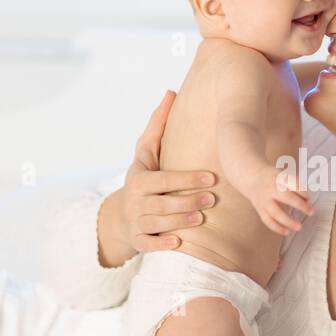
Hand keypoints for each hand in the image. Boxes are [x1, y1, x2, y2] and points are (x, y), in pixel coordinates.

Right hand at [100, 90, 217, 258]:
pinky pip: (150, 244)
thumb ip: (158, 124)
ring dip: (182, 222)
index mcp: (138, 178)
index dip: (188, 179)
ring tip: (203, 218)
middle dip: (188, 202)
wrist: (122, 214)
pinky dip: (163, 244)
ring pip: (160, 223)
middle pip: (163, 203)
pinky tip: (180, 242)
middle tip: (213, 199)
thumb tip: (171, 91)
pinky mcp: (138, 242)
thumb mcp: (147, 151)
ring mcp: (136, 222)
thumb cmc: (144, 176)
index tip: (212, 178)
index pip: (164, 179)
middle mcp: (135, 201)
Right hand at [239, 163, 314, 236]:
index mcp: (278, 178)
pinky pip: (268, 220)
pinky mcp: (260, 209)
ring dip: (288, 221)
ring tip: (299, 227)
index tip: (309, 199)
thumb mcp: (283, 175)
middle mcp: (270, 189)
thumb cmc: (272, 178)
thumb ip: (295, 185)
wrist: (252, 179)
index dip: (303, 192)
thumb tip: (307, 200)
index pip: (293, 184)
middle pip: (286, 198)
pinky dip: (277, 228)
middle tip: (311, 212)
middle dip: (299, 205)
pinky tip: (287, 232)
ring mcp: (264, 200)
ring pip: (276, 213)